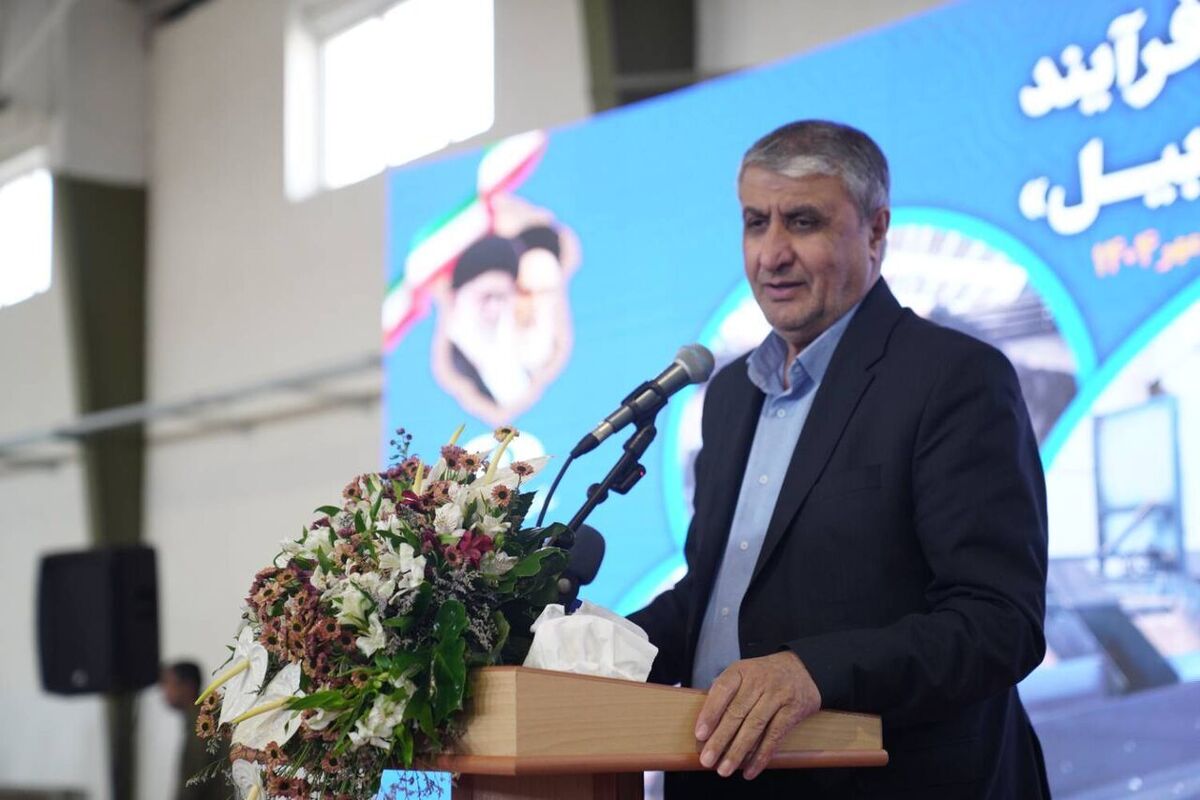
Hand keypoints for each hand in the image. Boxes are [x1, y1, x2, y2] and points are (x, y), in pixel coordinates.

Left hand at [694, 651, 820, 779]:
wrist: (802, 668)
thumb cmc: (764, 676)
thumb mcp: (743, 673)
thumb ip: (726, 694)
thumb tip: (705, 725)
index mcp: (741, 670)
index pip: (722, 690)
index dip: (710, 713)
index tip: (700, 734)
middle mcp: (759, 681)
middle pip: (736, 712)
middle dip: (720, 740)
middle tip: (708, 760)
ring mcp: (777, 695)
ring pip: (754, 727)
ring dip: (737, 752)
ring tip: (724, 769)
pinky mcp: (793, 711)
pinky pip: (774, 737)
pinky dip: (760, 756)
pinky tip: (749, 770)